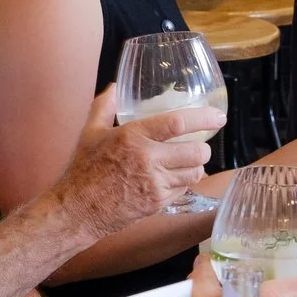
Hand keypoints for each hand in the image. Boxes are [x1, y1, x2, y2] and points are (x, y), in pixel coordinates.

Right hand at [54, 86, 224, 232]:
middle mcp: (147, 159)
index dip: (203, 118)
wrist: (78, 209)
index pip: (178, 123)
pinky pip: (183, 190)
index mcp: (133, 136)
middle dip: (204, 149)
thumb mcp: (90, 133)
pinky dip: (183, 184)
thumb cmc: (83, 169)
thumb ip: (104, 107)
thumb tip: (114, 87)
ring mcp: (154, 184)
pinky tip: (174, 179)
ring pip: (194, 173)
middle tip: (201, 146)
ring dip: (196, 167)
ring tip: (189, 163)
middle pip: (195, 151)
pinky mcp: (157, 203)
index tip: (218, 117)